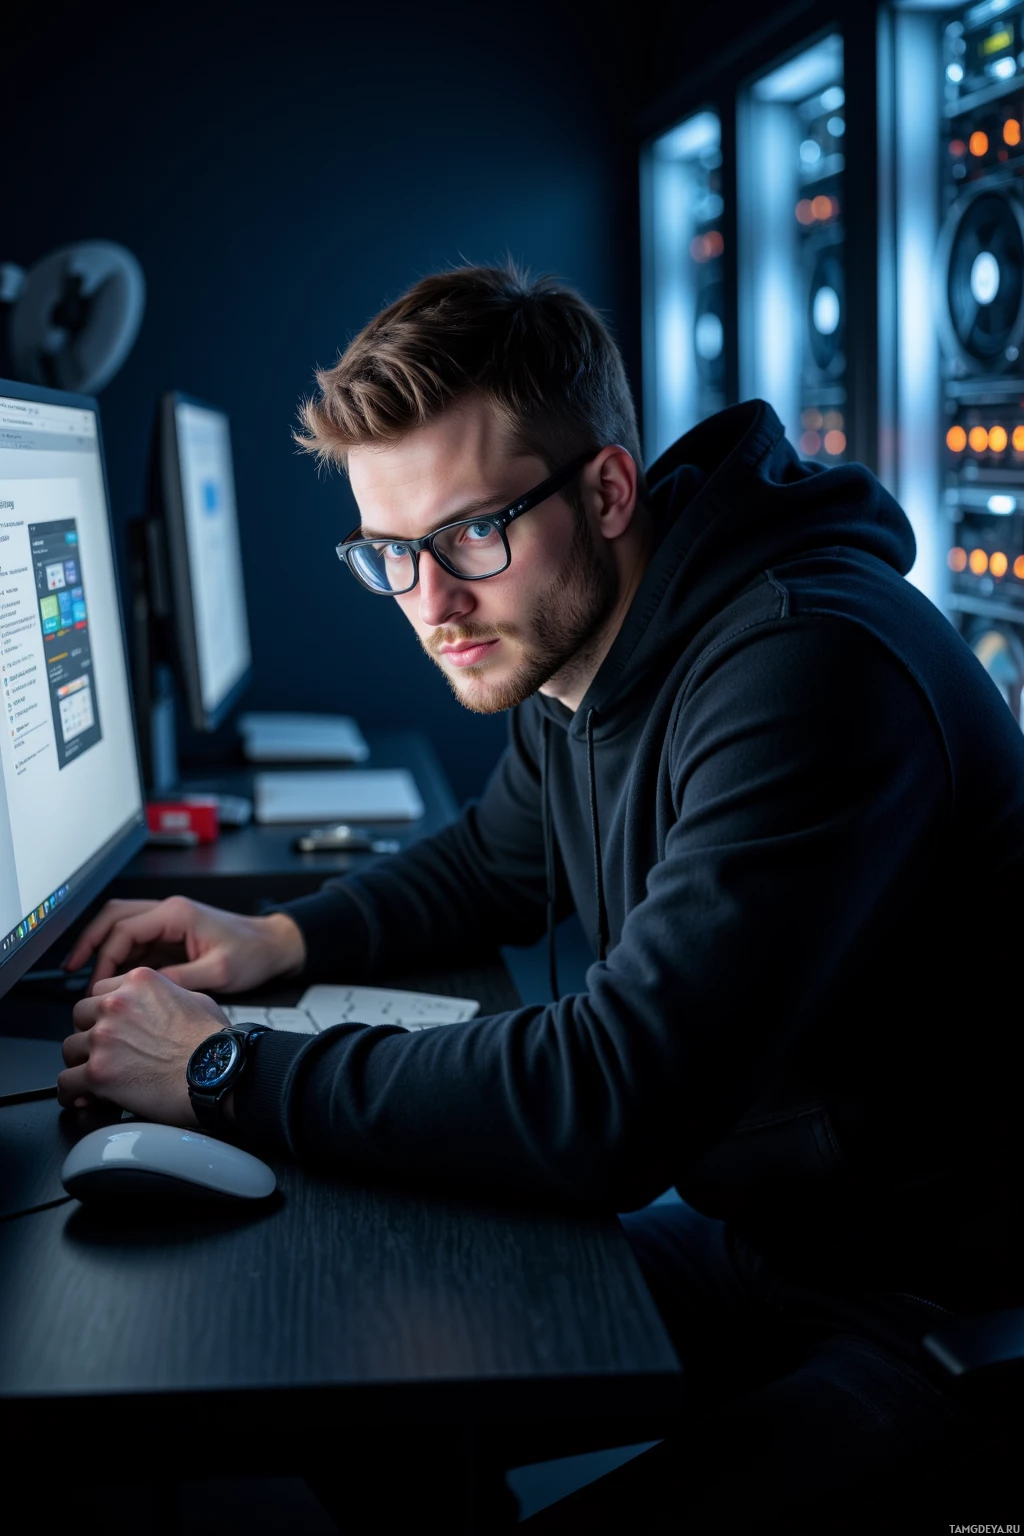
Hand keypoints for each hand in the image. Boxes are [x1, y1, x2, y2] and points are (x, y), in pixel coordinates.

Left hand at [58, 968, 228, 1122]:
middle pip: (80, 1017)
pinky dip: (71, 1092)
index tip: (108, 1026)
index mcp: (139, 983)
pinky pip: (66, 1083)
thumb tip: (159, 1006)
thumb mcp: (195, 998)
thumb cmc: (215, 1042)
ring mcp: (104, 1038)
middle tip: (104, 1051)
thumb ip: (165, 995)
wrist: (218, 1073)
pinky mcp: (98, 1072)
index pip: (100, 992)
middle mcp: (116, 1005)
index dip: (104, 1012)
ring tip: (93, 1077)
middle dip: (90, 1034)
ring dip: (81, 1063)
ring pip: (69, 1049)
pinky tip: (80, 1097)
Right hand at [64, 896, 305, 995]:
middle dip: (90, 942)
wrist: (273, 946)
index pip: (125, 928)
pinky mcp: (170, 937)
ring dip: (102, 949)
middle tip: (72, 969)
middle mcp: (168, 912)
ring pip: (120, 927)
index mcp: (177, 914)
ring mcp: (168, 923)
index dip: (103, 956)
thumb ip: (181, 980)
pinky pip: (135, 942)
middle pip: (113, 917)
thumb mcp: (218, 972)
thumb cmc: (253, 953)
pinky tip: (113, 982)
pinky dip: (119, 959)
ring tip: (86, 979)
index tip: (95, 983)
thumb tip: (146, 992)